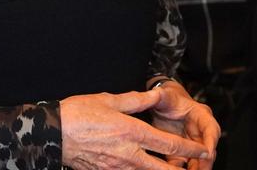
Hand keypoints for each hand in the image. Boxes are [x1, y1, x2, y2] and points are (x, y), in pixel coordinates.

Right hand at [60, 91, 212, 169]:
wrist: (52, 133)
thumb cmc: (79, 113)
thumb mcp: (110, 100)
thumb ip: (137, 100)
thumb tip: (156, 94)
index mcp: (132, 133)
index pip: (169, 145)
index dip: (190, 149)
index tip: (204, 150)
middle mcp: (128, 154)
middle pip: (162, 169)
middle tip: (193, 168)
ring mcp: (116, 167)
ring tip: (174, 169)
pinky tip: (145, 168)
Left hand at [148, 82, 219, 169]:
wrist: (164, 104)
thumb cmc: (168, 99)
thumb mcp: (165, 96)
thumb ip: (161, 95)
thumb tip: (156, 93)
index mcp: (201, 115)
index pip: (211, 129)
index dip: (210, 141)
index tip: (207, 153)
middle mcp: (201, 131)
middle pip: (208, 148)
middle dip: (205, 162)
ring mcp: (193, 142)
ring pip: (198, 159)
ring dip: (196, 168)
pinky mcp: (182, 151)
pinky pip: (185, 163)